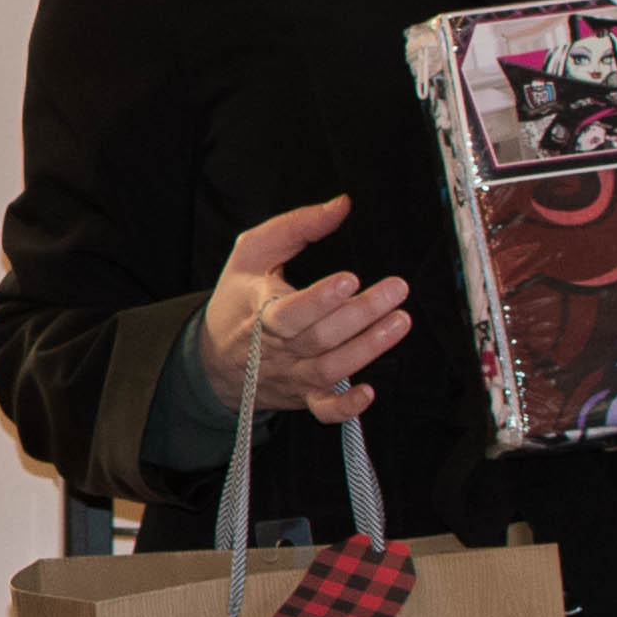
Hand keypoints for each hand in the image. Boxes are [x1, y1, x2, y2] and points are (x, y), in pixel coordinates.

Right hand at [197, 194, 410, 425]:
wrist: (216, 359)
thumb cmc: (239, 299)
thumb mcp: (253, 253)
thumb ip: (297, 226)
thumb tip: (341, 205)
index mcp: (260, 312)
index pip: (288, 312)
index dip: (319, 300)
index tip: (350, 279)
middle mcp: (277, 349)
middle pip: (321, 338)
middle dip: (362, 315)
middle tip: (396, 290)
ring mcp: (293, 375)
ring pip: (331, 369)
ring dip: (368, 348)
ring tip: (400, 322)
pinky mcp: (304, 397)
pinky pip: (324, 411)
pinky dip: (346, 408)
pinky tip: (369, 392)